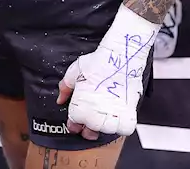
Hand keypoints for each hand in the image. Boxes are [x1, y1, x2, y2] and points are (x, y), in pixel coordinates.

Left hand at [56, 5, 158, 138]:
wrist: (121, 58)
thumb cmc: (98, 63)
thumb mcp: (74, 72)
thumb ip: (65, 88)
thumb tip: (60, 99)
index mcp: (80, 107)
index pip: (74, 124)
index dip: (74, 123)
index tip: (77, 120)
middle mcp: (95, 115)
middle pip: (90, 132)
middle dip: (89, 126)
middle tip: (92, 116)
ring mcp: (112, 116)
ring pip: (106, 131)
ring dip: (105, 125)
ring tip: (105, 114)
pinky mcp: (128, 114)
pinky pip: (124, 129)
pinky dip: (121, 125)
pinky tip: (117, 115)